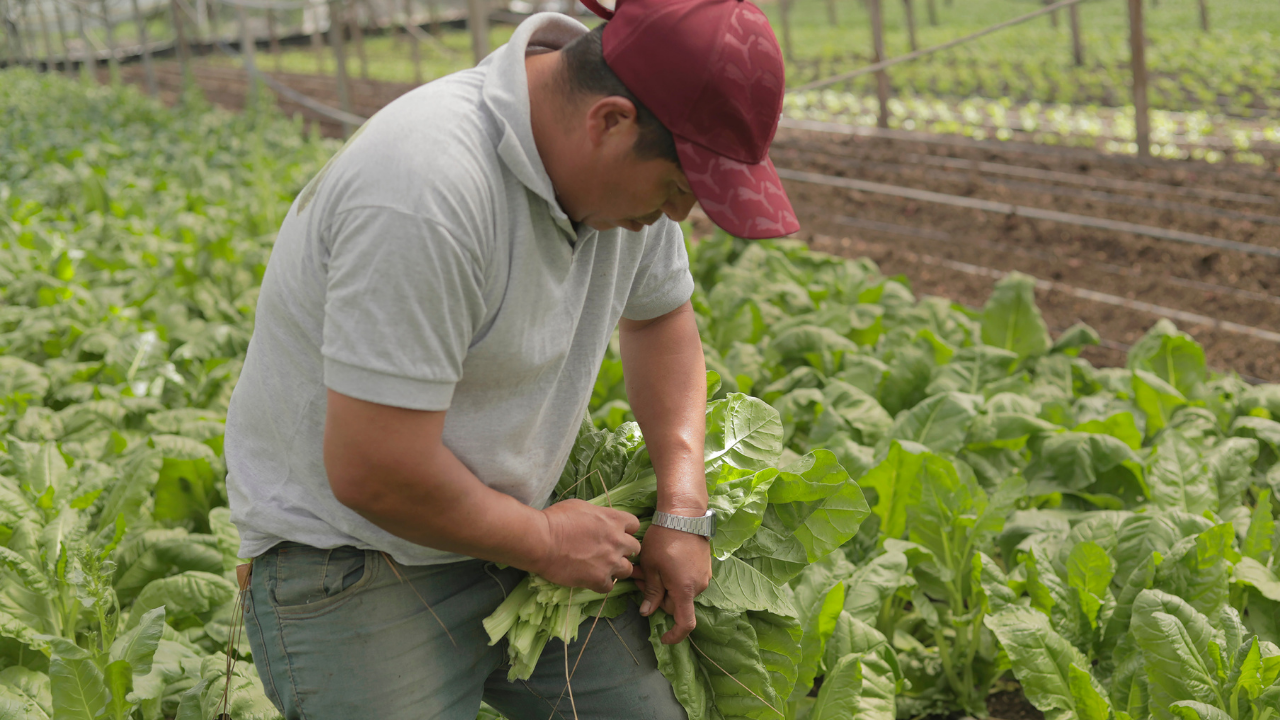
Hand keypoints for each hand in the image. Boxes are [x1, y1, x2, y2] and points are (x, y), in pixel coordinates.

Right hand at [532, 500, 640, 593]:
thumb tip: (598, 520)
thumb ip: (597, 515)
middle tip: (611, 552)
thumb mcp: (581, 506)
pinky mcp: (599, 580)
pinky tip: (592, 579)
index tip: (617, 533)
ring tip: (603, 568)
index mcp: (614, 520)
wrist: (542, 541)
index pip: (635, 525)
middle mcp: (617, 541)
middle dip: (625, 550)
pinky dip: (602, 583)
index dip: (626, 530)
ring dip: (617, 568)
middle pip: (635, 548)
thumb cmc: (556, 520)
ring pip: (627, 570)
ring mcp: (610, 562)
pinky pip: (610, 586)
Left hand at [632, 522, 711, 643]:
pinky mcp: (704, 565)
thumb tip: (647, 612)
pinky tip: (662, 563)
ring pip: (680, 591)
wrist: (685, 515)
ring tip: (649, 568)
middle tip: (640, 580)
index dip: (675, 635)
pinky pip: (687, 580)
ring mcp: (704, 575)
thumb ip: (651, 592)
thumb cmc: (664, 540)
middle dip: (657, 598)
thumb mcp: (651, 567)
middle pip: (676, 604)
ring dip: (664, 586)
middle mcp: (698, 586)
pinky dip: (673, 578)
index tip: (663, 638)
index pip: (685, 623)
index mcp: (684, 590)